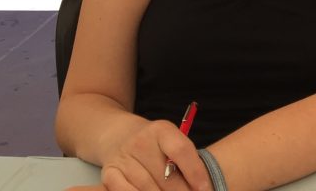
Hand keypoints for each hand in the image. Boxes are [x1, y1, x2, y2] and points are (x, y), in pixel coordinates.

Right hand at [92, 120, 210, 190]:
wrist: (120, 136)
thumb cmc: (155, 144)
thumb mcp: (171, 141)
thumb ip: (184, 159)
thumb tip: (201, 187)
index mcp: (161, 130)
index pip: (181, 151)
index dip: (195, 172)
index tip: (205, 188)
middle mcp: (140, 141)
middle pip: (166, 176)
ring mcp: (123, 158)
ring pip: (148, 188)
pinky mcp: (109, 173)